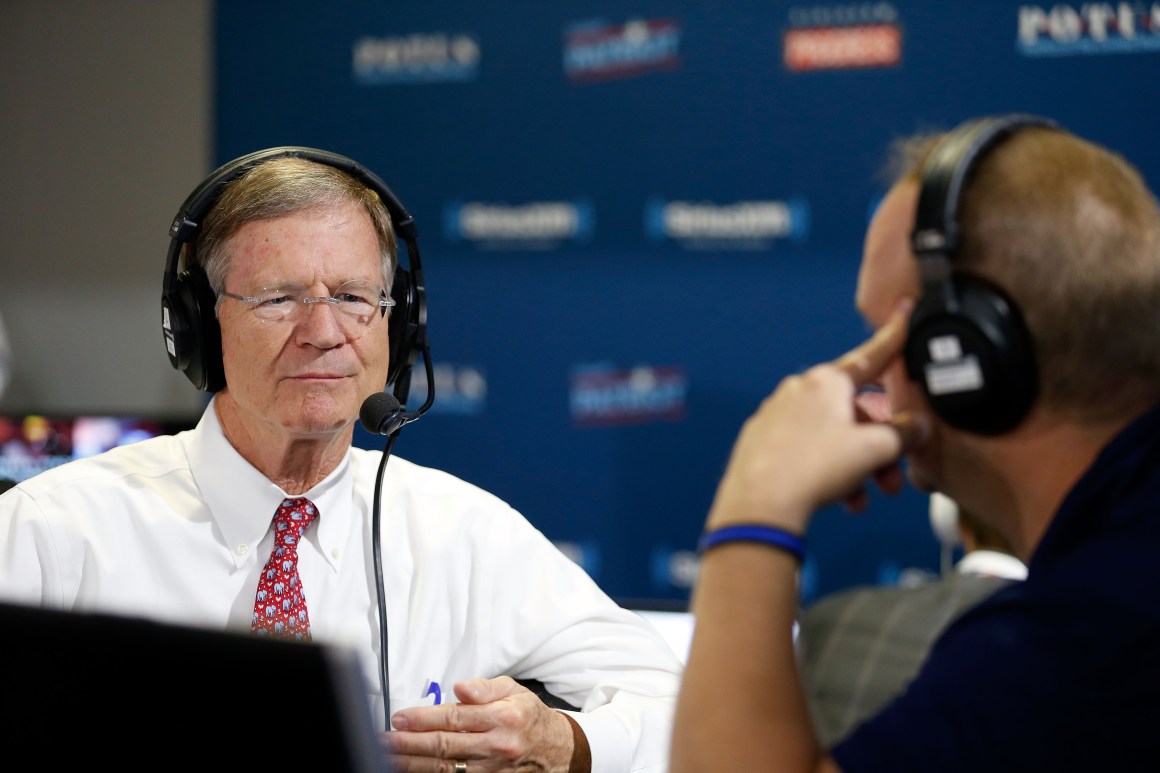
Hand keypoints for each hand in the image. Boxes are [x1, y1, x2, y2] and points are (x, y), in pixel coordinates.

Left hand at [383, 676, 577, 772]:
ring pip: (446, 769)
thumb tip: (460, 688)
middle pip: (445, 746)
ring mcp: (494, 770)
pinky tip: (415, 770)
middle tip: (385, 739)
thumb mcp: (514, 691)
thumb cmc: (529, 717)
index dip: (423, 719)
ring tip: (391, 757)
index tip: (400, 718)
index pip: (454, 718)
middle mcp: (498, 746)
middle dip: (410, 743)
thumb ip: (485, 688)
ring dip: (414, 764)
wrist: (558, 749)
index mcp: (503, 717)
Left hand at [706, 301, 929, 533]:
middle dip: (877, 445)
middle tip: (892, 476)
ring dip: (854, 465)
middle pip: (853, 411)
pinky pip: (805, 449)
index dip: (893, 339)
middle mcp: (798, 391)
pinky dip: (826, 470)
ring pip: (830, 435)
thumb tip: (915, 427)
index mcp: (826, 382)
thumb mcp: (874, 450)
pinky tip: (836, 497)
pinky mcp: (762, 442)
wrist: (760, 504)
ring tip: (862, 497)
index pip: (871, 356)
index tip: (902, 316)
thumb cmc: (812, 470)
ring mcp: (776, 415)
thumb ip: (902, 434)